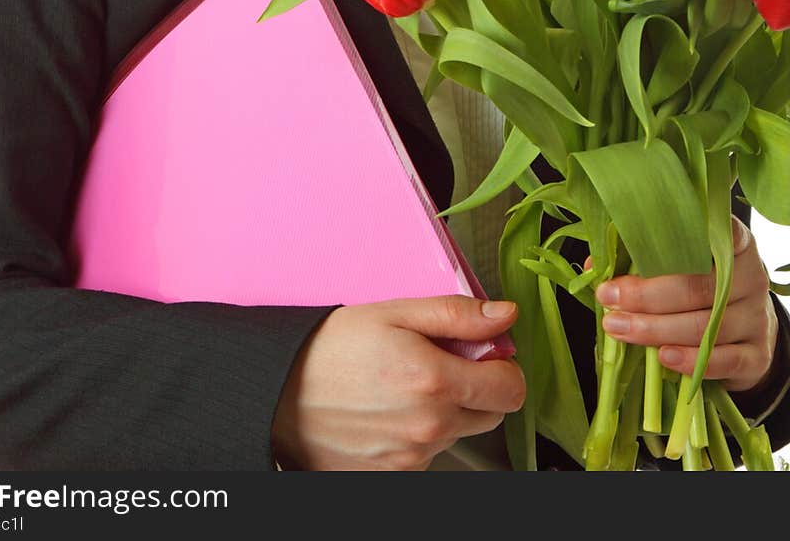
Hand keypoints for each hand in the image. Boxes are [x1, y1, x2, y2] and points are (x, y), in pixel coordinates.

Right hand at [271, 295, 525, 470]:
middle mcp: (429, 427)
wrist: (279, 393)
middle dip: (476, 386)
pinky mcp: (394, 477)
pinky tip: (388, 410)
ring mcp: (412, 458)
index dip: (501, 365)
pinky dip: (418, 433)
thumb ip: (457, 315)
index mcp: (434, 381)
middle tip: (438, 362)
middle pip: (490, 414)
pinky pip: (427, 453)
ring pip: (457, 432)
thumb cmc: (331, 349)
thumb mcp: (394, 313)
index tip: (481, 352)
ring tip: (401, 383)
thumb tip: (504, 315)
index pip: (510, 389)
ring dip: (444, 409)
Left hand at [594, 216, 777, 393]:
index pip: (712, 231)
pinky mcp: (758, 354)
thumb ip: (642, 259)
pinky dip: (691, 360)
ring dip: (658, 329)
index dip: (672, 240)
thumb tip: (596, 265)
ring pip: (707, 325)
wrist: (747, 332)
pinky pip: (725, 360)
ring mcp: (757, 317)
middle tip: (609, 299)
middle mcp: (750, 276)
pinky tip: (663, 357)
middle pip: (698, 286)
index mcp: (732, 243)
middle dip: (647, 295)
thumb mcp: (680, 265)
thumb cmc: (702, 286)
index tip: (633, 244)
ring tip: (619, 329)